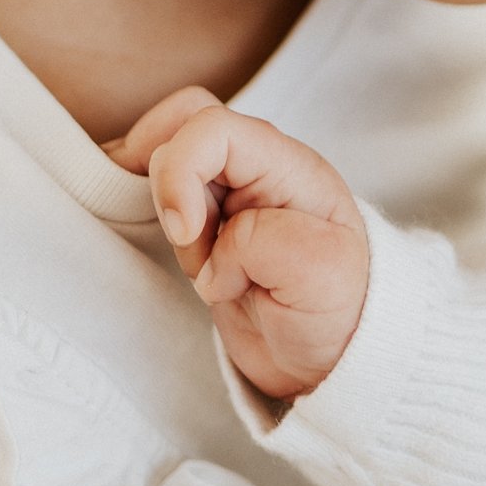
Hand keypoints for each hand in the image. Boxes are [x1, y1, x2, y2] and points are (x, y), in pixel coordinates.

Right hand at [113, 85, 370, 403]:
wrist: (327, 358)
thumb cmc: (339, 312)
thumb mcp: (321, 275)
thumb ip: (264, 241)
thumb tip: (217, 245)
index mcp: (290, 168)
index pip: (212, 127)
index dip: (181, 172)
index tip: (187, 234)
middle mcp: (256, 171)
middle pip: (180, 131)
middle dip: (168, 191)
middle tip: (194, 246)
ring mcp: (227, 199)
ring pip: (162, 167)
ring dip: (165, 220)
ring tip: (206, 270)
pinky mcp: (204, 229)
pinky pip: (157, 199)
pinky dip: (146, 218)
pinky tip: (175, 255)